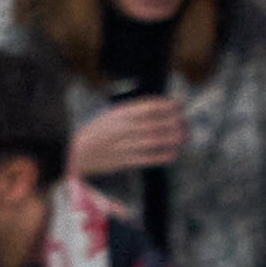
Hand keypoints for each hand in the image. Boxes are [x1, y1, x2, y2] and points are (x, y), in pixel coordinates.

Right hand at [70, 95, 187, 176]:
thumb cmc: (100, 132)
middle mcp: (122, 128)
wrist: (80, 152)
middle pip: (153, 124)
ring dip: (172, 138)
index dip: (165, 106)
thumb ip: (133, 112)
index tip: (178, 105)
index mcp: (119, 114)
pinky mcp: (125, 161)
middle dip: (173, 123)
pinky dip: (162, 156)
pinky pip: (147, 158)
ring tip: (184, 135)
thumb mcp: (113, 115)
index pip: (146, 107)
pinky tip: (174, 153)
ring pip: (153, 140)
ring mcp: (124, 145)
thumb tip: (159, 108)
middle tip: (185, 122)